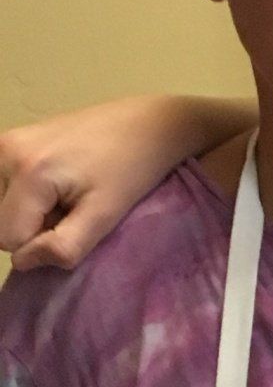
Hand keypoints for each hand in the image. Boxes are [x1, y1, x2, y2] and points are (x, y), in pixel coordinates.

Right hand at [0, 100, 165, 269]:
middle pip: (0, 222)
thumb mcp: (104, 216)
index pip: (8, 239)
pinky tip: (57, 183)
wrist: (144, 124)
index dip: (41, 245)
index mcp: (27, 172)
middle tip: (73, 208)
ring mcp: (3, 142)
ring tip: (67, 194)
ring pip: (0, 206)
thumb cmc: (131, 171)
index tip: (74, 225)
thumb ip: (63, 246)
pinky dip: (27, 195)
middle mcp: (3, 152)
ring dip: (30, 212)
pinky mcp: (8, 140)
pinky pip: (5, 186)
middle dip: (33, 227)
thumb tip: (22, 262)